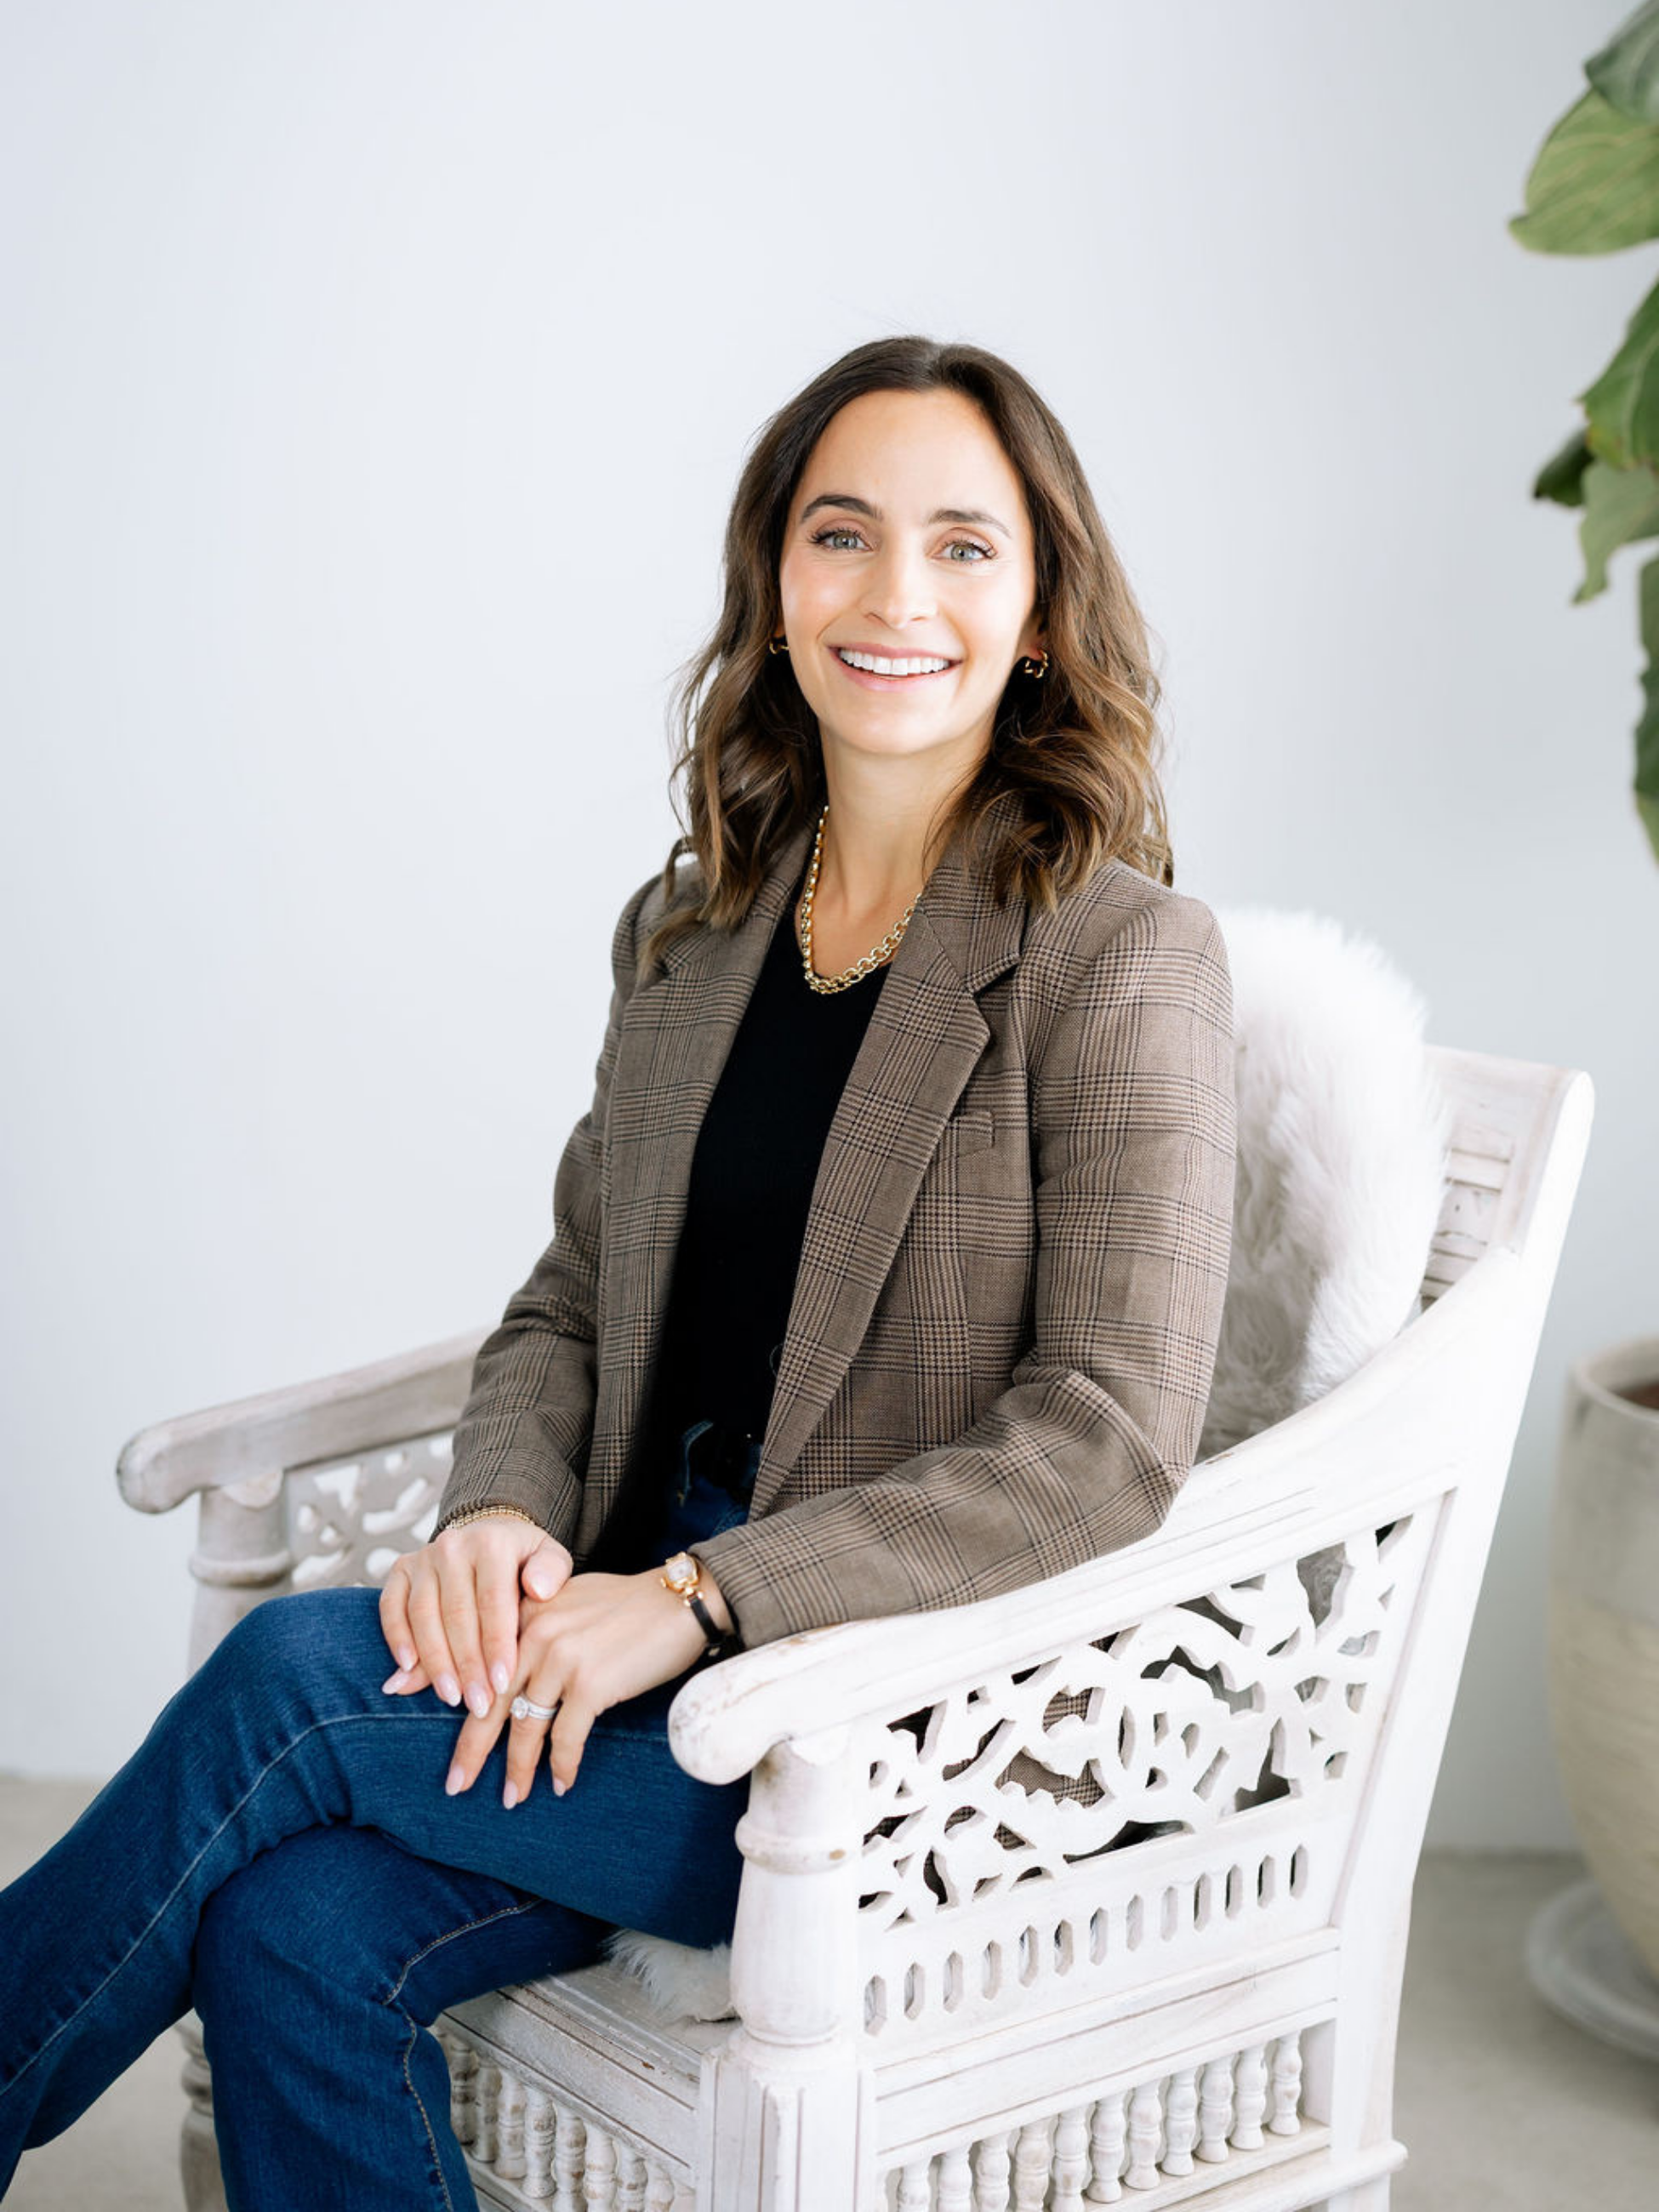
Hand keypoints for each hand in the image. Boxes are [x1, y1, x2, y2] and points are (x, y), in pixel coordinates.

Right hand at [378, 1515, 572, 1717]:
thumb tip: (538, 1590)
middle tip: (478, 1704)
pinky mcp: (401, 1569)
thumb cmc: (524, 1560)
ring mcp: (423, 1558)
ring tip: (450, 1696)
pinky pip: (391, 1607)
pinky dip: (397, 1639)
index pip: (493, 1601)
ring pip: (423, 1616)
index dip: (496, 1645)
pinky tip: (407, 1671)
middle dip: (467, 1665)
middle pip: (457, 1614)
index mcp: (492, 1543)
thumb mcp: (551, 1559)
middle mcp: (453, 1546)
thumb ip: (551, 1572)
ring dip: (435, 1662)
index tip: (502, 1683)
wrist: (489, 1534)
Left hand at [435, 1567, 716, 1806]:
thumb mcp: (568, 1600)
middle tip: (455, 1784)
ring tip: (511, 1797)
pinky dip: (563, 1765)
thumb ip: (534, 1625)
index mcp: (524, 1612)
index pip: (480, 1665)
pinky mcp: (592, 1684)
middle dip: (471, 1750)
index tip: (446, 1728)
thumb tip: (509, 1668)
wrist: (678, 1601)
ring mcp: (562, 1660)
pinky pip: (567, 1737)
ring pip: (527, 1727)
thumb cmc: (628, 1604)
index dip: (457, 1704)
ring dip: (519, 1769)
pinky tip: (561, 1783)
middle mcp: (535, 1634)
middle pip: (491, 1703)